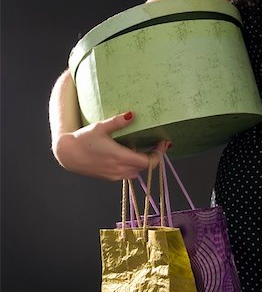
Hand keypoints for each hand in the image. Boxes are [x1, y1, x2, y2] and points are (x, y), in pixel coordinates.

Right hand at [52, 111, 170, 180]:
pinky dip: (132, 166)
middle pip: (145, 167)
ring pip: (136, 172)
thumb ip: (118, 122)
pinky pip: (127, 174)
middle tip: (156, 143)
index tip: (163, 143)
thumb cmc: (83, 140)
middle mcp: (119, 169)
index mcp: (120, 157)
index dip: (159, 154)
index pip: (149, 162)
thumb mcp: (100, 127)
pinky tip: (128, 154)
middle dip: (153, 156)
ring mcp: (115, 175)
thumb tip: (132, 114)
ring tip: (143, 148)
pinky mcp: (110, 177)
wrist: (68, 155)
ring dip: (142, 162)